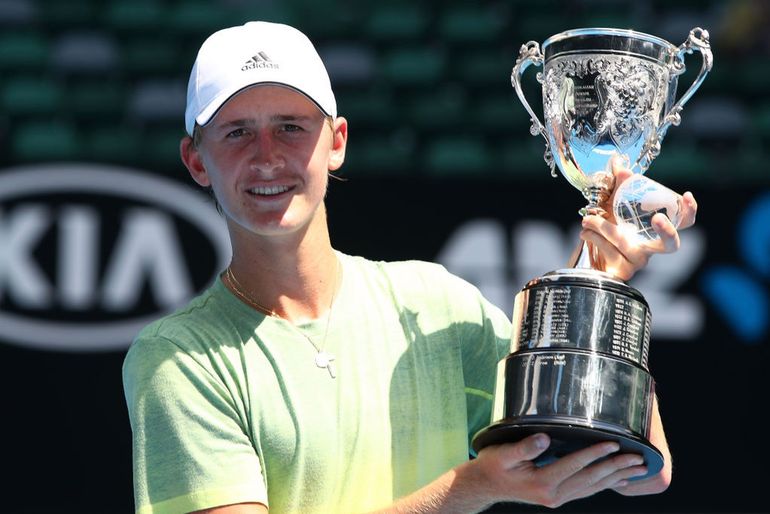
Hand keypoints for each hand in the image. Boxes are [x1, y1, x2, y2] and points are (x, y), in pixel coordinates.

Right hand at [472, 434, 649, 508]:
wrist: (484, 486)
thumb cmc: (493, 466)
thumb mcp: (503, 454)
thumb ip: (525, 447)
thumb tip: (545, 438)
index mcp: (542, 483)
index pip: (575, 465)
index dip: (595, 453)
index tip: (614, 444)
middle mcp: (553, 494)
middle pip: (591, 479)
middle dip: (616, 467)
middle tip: (638, 459)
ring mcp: (557, 498)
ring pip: (593, 487)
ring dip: (616, 477)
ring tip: (637, 469)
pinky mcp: (557, 496)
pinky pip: (587, 490)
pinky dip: (605, 485)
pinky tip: (618, 480)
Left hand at [581, 157, 697, 279]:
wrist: (585, 253)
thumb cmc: (606, 227)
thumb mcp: (611, 203)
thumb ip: (617, 184)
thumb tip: (618, 162)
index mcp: (656, 229)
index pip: (683, 223)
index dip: (690, 211)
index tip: (686, 196)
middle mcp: (651, 247)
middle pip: (671, 245)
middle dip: (667, 231)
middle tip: (657, 218)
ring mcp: (637, 261)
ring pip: (627, 242)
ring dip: (605, 226)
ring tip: (588, 218)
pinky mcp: (621, 271)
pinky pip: (610, 251)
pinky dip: (595, 237)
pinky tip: (585, 231)